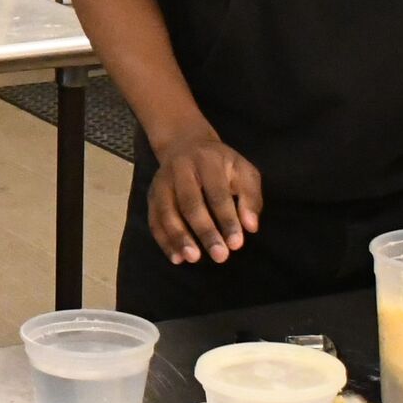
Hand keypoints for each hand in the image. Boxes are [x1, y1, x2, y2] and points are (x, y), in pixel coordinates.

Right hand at [148, 124, 263, 263]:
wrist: (185, 144)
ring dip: (179, 238)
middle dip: (205, 232)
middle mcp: (180, 169)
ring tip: (193, 258)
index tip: (236, 244)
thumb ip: (250, 197)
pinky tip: (177, 258)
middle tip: (220, 257)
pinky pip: (154, 220)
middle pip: (190, 203)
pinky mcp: (151, 195)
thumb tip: (251, 227)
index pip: (217, 193)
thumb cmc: (221, 164)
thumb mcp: (243, 171)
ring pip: (167, 212)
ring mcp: (162, 182)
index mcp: (207, 161)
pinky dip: (164, 240)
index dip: (227, 219)